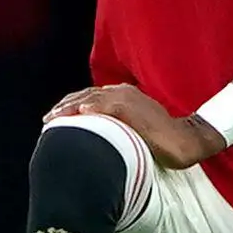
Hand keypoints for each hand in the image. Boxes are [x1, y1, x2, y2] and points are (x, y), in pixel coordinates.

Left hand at [45, 83, 224, 170]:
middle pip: (84, 96)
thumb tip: (97, 138)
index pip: (88, 97)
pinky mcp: (134, 108)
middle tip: (47, 119)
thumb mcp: (132, 128)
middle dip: (64, 106)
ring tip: (54, 117)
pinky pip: (109, 106)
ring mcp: (128, 99)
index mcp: (121, 95)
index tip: (54, 117)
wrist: (185, 140)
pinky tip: (80, 112)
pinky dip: (93, 107)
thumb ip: (115, 126)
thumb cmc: (161, 139)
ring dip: (70, 107)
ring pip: (91, 99)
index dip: (69, 105)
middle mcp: (122, 92)